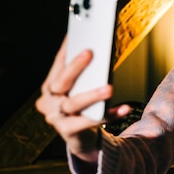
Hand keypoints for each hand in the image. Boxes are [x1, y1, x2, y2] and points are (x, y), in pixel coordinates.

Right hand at [35, 37, 129, 161]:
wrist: (81, 139)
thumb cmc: (82, 108)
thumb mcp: (80, 90)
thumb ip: (85, 75)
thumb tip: (101, 51)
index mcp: (51, 86)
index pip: (58, 64)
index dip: (66, 49)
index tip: (75, 34)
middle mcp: (49, 101)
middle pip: (62, 81)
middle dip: (76, 66)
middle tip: (90, 52)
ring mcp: (56, 118)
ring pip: (74, 103)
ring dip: (92, 94)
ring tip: (109, 88)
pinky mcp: (68, 132)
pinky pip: (90, 122)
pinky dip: (109, 115)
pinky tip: (124, 108)